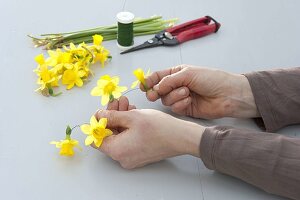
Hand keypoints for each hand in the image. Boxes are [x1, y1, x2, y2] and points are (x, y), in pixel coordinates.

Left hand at [93, 96, 204, 168]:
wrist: (181, 138)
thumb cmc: (160, 128)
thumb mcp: (132, 116)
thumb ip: (112, 116)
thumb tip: (99, 115)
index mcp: (117, 151)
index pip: (97, 139)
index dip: (98, 123)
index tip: (103, 111)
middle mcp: (122, 158)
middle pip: (109, 136)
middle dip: (112, 117)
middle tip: (118, 102)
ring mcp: (131, 158)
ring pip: (120, 136)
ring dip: (121, 119)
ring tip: (127, 104)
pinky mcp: (139, 155)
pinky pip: (128, 140)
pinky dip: (128, 127)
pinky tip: (133, 113)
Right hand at [144, 65, 258, 118]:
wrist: (227, 95)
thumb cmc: (211, 79)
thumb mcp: (188, 73)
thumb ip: (169, 80)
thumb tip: (155, 87)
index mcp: (177, 73)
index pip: (158, 77)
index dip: (149, 81)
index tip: (143, 85)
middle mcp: (177, 85)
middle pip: (158, 90)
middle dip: (156, 92)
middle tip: (154, 94)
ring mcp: (180, 98)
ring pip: (166, 100)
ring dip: (174, 96)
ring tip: (187, 92)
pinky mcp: (185, 109)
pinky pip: (174, 108)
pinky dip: (180, 104)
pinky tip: (190, 100)